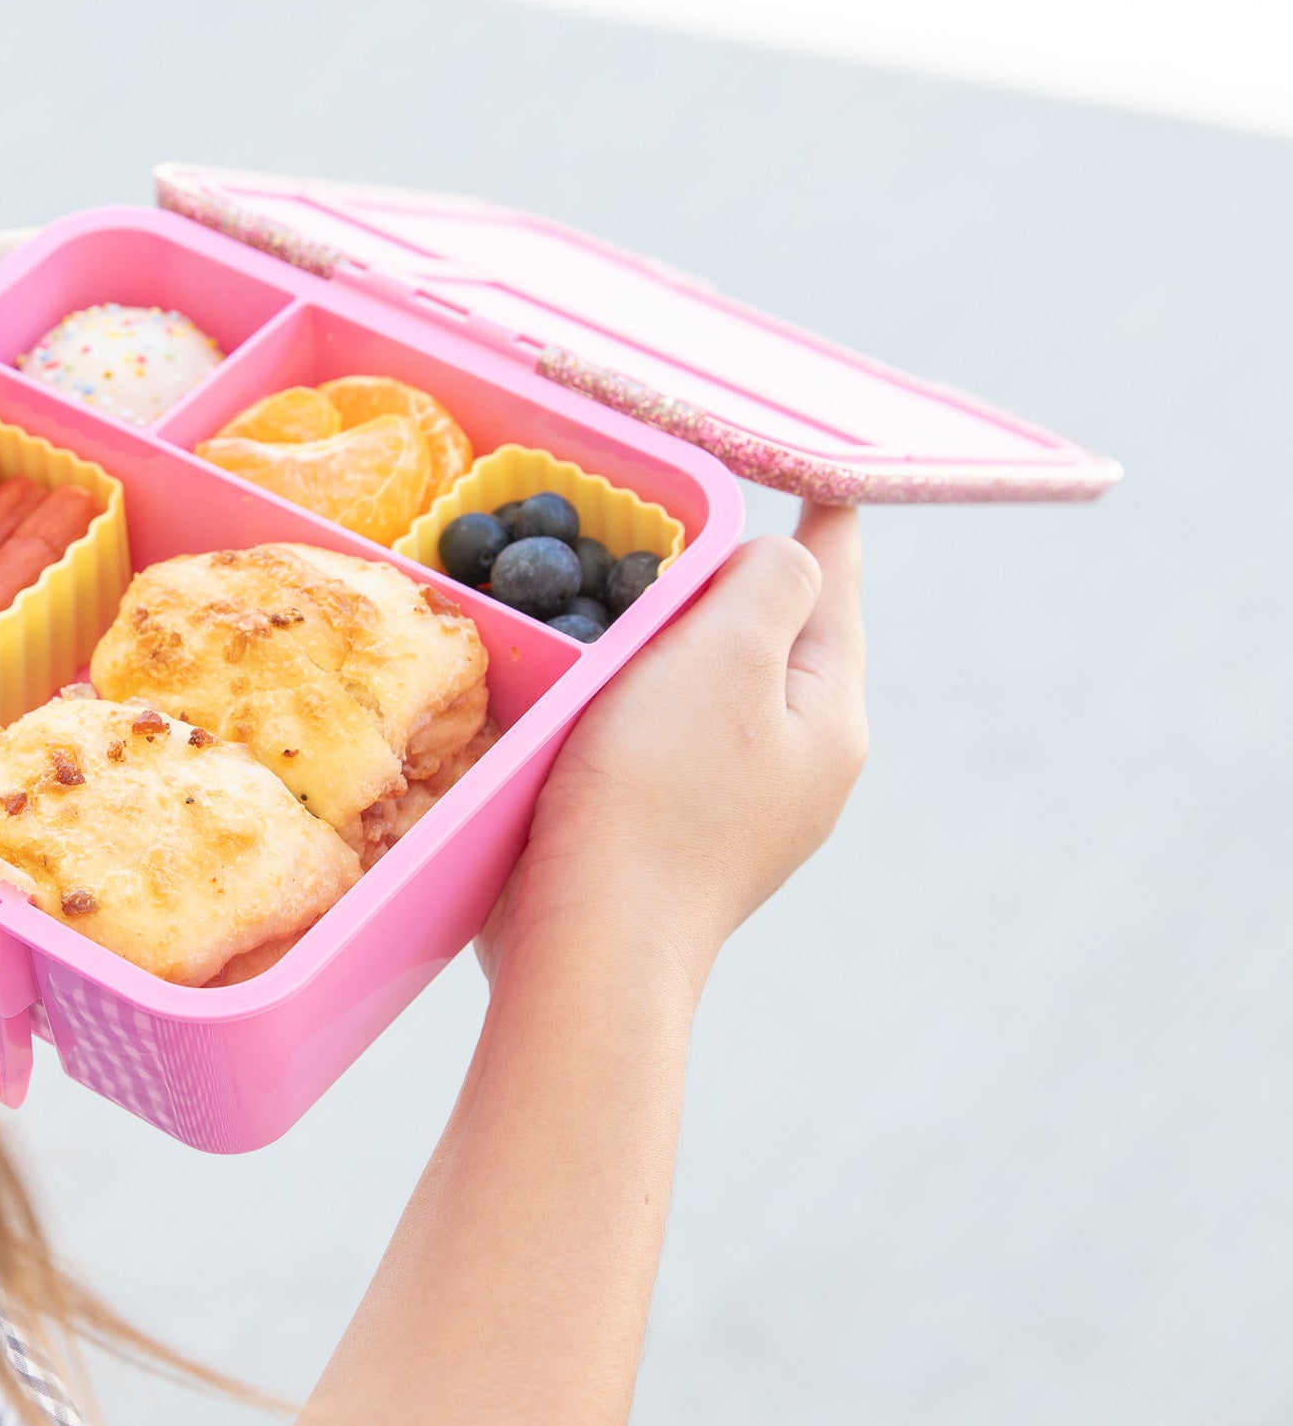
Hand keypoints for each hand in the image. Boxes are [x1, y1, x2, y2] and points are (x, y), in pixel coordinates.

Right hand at [480, 501, 866, 992]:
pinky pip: (671, 739)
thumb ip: (769, 584)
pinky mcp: (673, 838)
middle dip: (747, 585)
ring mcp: (739, 811)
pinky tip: (603, 694)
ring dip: (686, 643)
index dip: (826, 527)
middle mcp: (799, 768)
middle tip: (709, 526)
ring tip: (645, 597)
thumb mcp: (727, 657)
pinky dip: (644, 699)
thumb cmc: (656, 793)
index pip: (833, 592)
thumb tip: (782, 560)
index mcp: (830, 719)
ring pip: (720, 693)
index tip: (824, 479)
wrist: (591, 946)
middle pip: (781, 643)